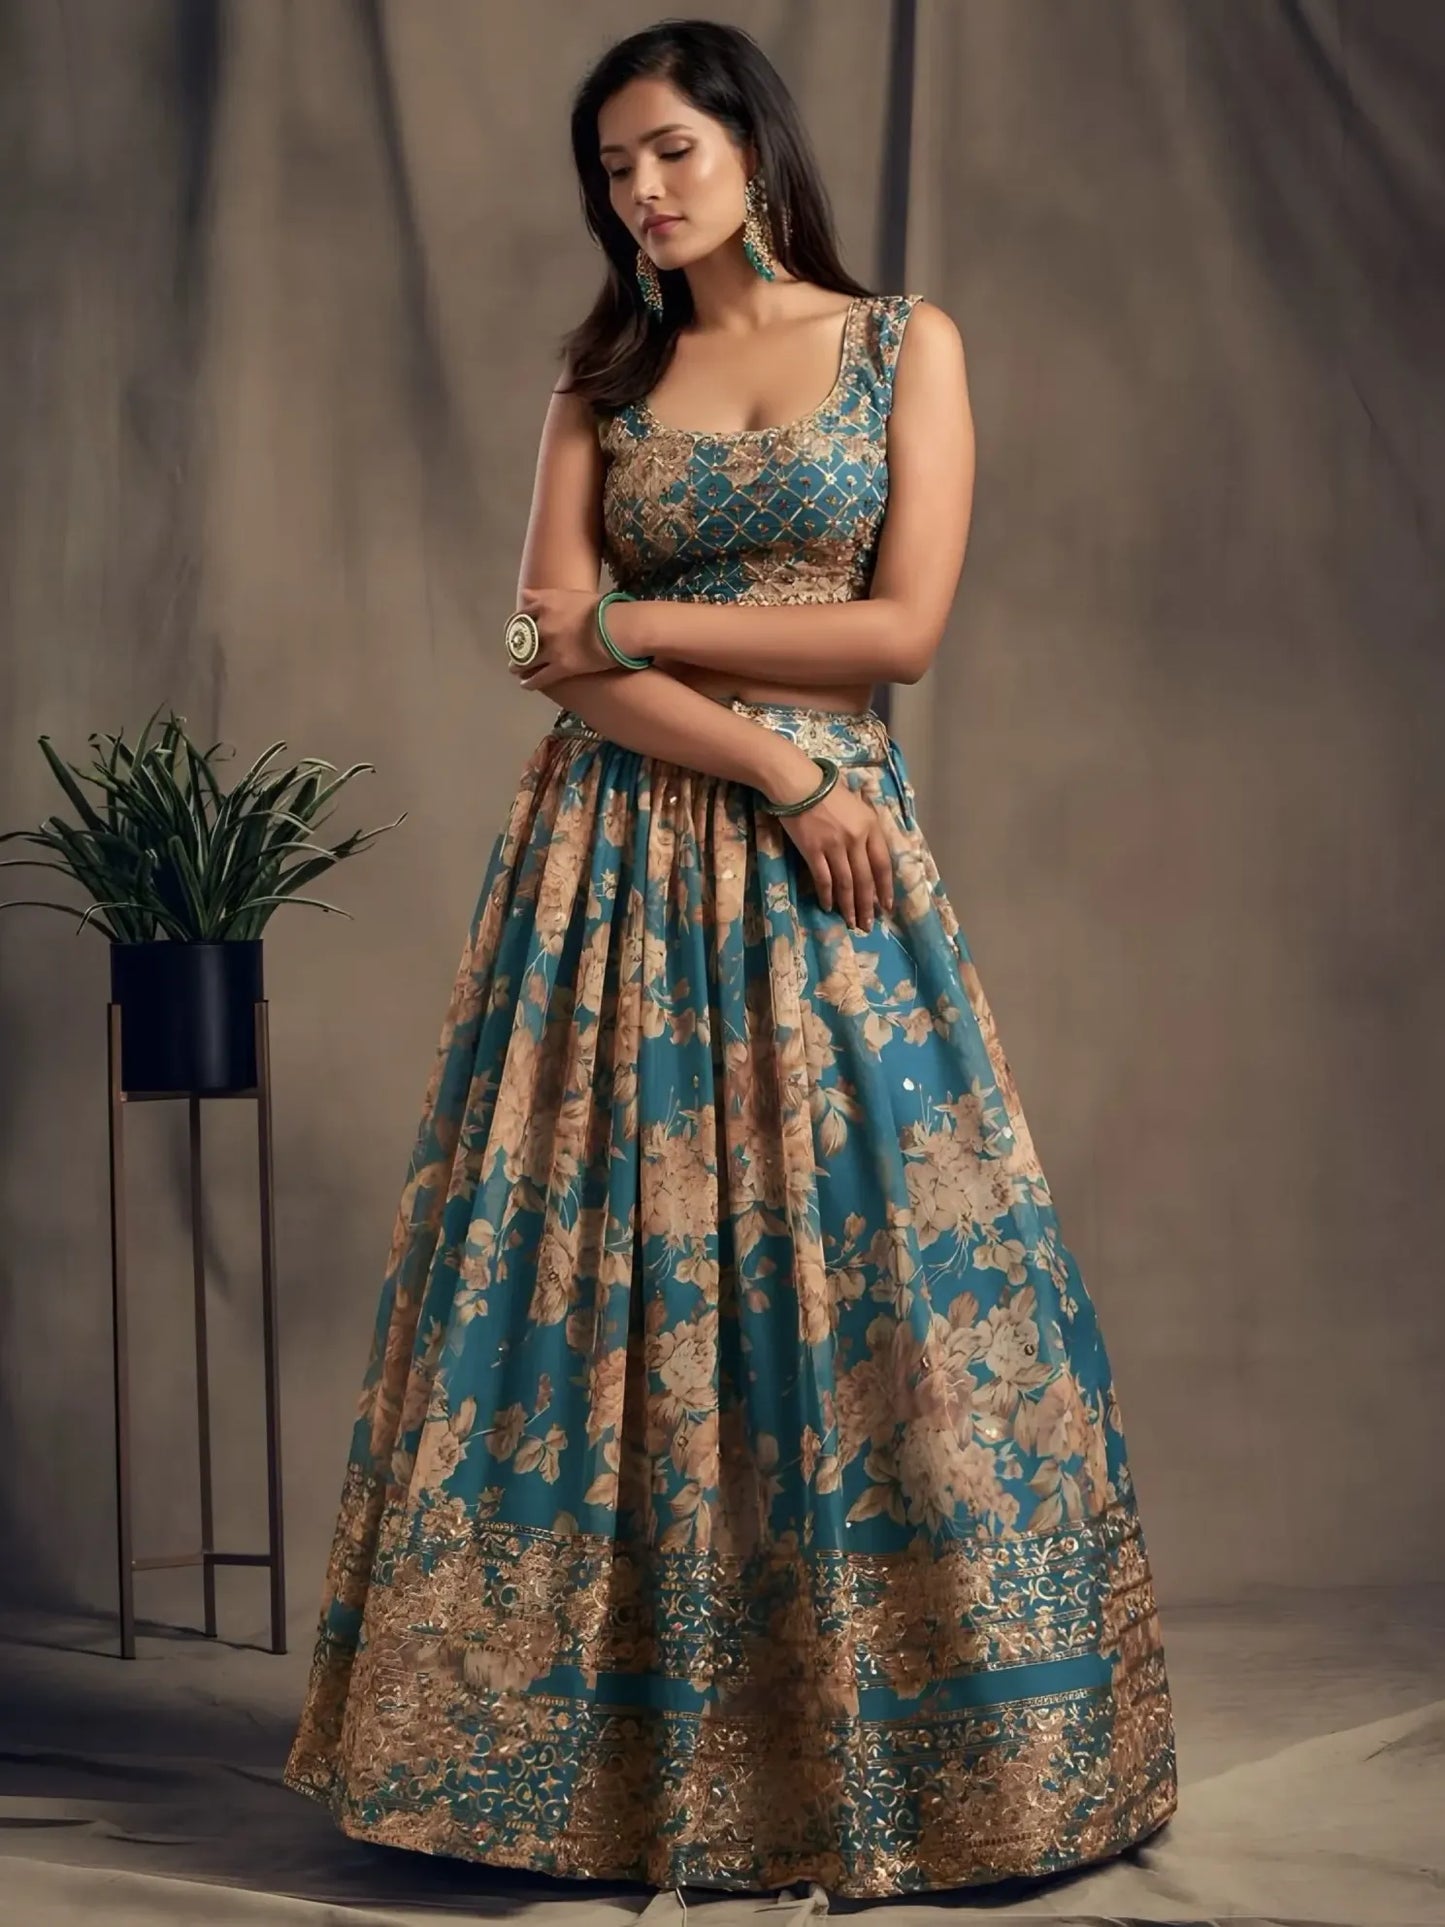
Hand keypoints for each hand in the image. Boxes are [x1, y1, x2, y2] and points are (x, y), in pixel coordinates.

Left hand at [510, 587, 611, 690]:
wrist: (619, 626)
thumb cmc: (602, 607)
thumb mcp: (571, 594)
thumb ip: (545, 594)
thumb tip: (524, 593)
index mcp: (546, 605)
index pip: (521, 616)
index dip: (516, 626)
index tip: (514, 632)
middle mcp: (544, 626)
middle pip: (521, 640)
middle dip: (515, 648)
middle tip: (514, 653)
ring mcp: (551, 648)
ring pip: (526, 661)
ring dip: (518, 666)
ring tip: (516, 671)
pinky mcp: (561, 667)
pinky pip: (540, 678)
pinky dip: (530, 683)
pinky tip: (526, 685)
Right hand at [772, 765, 894, 932]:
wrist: (799, 783)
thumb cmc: (828, 792)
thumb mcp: (858, 807)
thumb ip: (867, 830)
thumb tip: (871, 859)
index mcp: (870, 827)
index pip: (883, 864)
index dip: (885, 888)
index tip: (886, 906)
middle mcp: (856, 838)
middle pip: (865, 879)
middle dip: (867, 905)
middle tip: (867, 924)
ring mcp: (834, 845)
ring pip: (846, 883)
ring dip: (849, 906)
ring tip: (851, 921)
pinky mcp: (813, 850)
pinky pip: (823, 879)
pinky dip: (827, 895)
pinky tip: (828, 906)